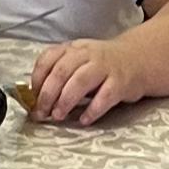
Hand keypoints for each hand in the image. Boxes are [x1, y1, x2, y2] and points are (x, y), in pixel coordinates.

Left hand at [27, 36, 148, 126]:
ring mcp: (105, 67)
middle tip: (41, 113)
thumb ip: (60, 72)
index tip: (31, 97)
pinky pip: (105, 96)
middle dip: (48, 94)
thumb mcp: (79, 60)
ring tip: (58, 116)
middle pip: (61, 71)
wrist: (137, 60)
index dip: (37, 79)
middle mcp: (87, 54)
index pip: (48, 59)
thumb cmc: (101, 64)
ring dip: (65, 100)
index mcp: (73, 49)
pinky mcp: (120, 82)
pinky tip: (84, 120)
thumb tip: (36, 96)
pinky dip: (92, 109)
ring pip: (80, 81)